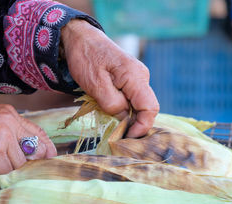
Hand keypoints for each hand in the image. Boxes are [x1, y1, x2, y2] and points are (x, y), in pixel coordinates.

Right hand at [0, 105, 56, 179]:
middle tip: (8, 166)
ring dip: (3, 170)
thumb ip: (8, 134)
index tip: (50, 157)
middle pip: (32, 151)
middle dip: (23, 164)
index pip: (37, 132)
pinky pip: (4, 171)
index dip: (46, 147)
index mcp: (10, 115)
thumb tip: (25, 154)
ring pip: (18, 164)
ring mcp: (3, 135)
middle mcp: (10, 122)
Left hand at [61, 20, 159, 137]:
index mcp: (136, 76)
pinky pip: (131, 99)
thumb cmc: (86, 58)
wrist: (80, 38)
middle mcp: (141, 77)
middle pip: (146, 108)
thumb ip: (112, 103)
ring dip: (126, 116)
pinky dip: (122, 108)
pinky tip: (109, 111)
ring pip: (137, 105)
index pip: (150, 108)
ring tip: (110, 122)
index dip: (142, 126)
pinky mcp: (129, 80)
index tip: (127, 137)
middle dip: (134, 123)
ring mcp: (136, 78)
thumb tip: (124, 119)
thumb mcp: (95, 84)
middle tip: (116, 134)